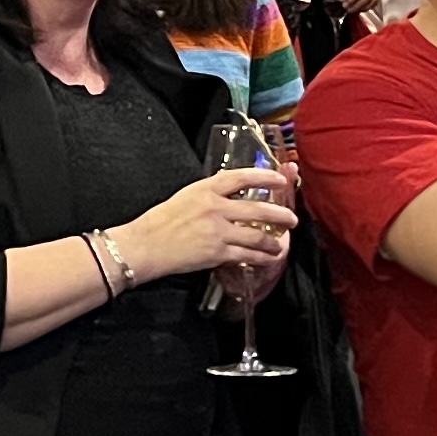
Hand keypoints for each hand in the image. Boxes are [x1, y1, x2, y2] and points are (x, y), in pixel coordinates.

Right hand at [114, 164, 295, 284]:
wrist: (145, 246)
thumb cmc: (160, 222)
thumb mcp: (185, 197)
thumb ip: (210, 195)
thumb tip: (232, 197)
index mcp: (204, 189)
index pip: (241, 177)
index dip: (265, 177)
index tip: (281, 179)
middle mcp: (214, 208)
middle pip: (257, 209)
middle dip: (280, 214)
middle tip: (292, 218)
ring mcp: (217, 231)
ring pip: (256, 235)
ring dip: (273, 241)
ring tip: (280, 244)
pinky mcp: (216, 253)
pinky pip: (247, 255)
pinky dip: (261, 257)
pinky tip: (269, 258)